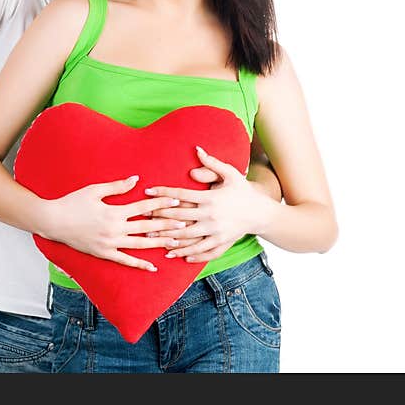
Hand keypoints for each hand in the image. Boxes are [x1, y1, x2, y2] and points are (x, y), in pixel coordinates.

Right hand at [44, 175, 185, 271]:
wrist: (53, 222)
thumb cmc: (72, 203)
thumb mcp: (94, 190)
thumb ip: (117, 187)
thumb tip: (136, 179)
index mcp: (114, 212)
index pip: (143, 208)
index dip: (161, 204)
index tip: (176, 201)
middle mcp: (115, 229)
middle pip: (146, 227)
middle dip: (167, 224)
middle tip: (185, 223)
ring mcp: (110, 244)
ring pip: (140, 245)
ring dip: (158, 243)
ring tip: (175, 242)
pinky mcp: (104, 254)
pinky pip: (125, 261)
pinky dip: (139, 264)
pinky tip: (152, 267)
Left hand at [144, 147, 273, 262]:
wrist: (261, 212)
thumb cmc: (243, 190)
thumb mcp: (231, 174)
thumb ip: (212, 163)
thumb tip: (197, 149)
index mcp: (210, 199)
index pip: (181, 195)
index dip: (163, 193)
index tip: (148, 191)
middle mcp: (211, 216)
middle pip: (179, 218)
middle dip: (160, 217)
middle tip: (143, 216)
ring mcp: (216, 232)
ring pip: (188, 237)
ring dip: (169, 238)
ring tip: (152, 238)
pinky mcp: (221, 243)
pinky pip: (202, 251)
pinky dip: (188, 254)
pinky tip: (175, 255)